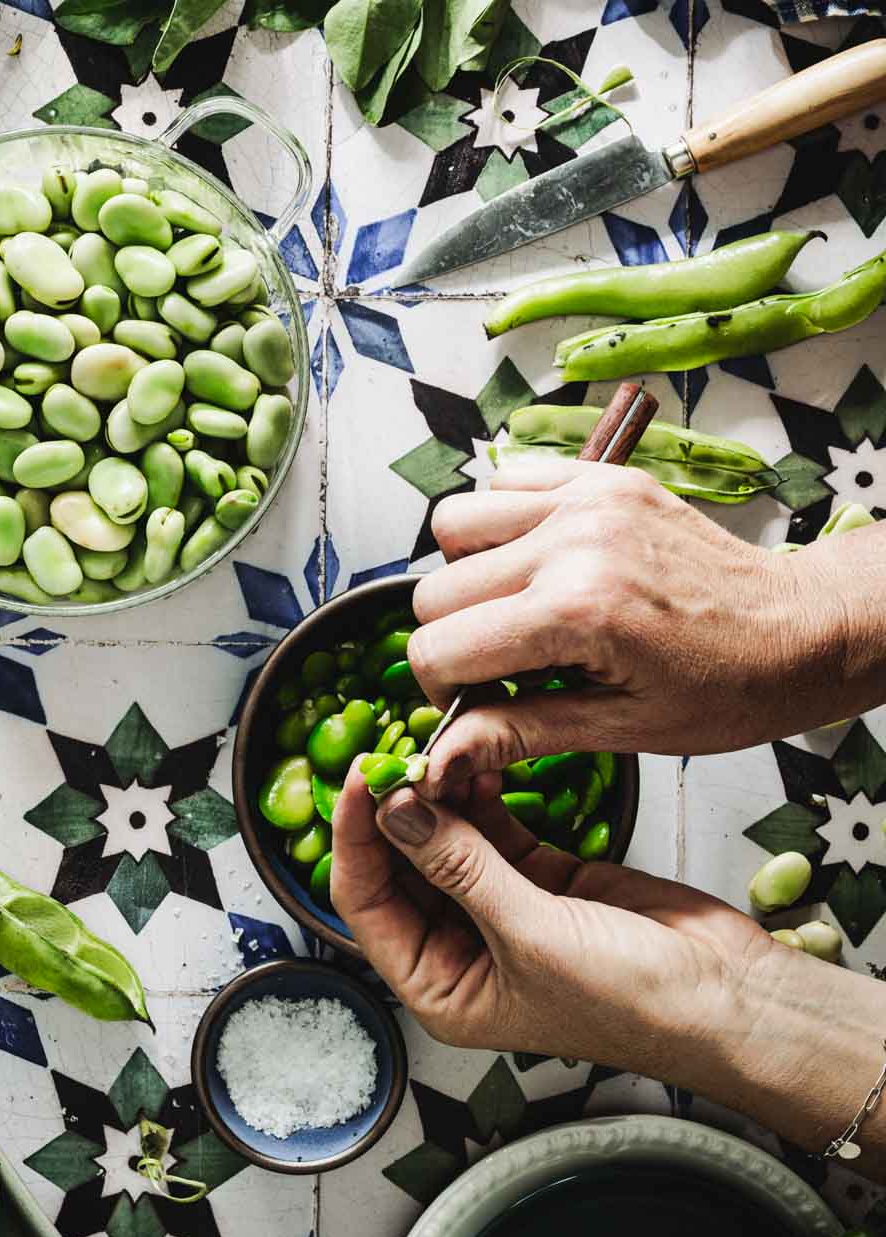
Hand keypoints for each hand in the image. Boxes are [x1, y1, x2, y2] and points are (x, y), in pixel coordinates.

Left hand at [331, 766, 766, 1064]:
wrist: (728, 996)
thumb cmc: (633, 1002)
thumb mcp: (529, 935)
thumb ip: (459, 866)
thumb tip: (395, 809)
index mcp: (440, 987)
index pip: (367, 903)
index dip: (355, 838)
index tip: (364, 777)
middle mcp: (462, 951)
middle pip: (400, 865)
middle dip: (394, 808)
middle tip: (394, 749)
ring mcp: (502, 910)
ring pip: (446, 838)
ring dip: (438, 793)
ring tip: (435, 746)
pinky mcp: (543, 876)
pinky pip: (493, 826)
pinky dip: (481, 793)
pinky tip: (474, 761)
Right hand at [407, 459, 858, 789]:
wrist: (801, 631)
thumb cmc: (729, 688)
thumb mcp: (621, 730)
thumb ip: (517, 731)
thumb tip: (441, 757)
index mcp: (577, 613)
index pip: (437, 647)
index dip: (441, 688)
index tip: (474, 701)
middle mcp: (573, 544)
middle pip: (434, 589)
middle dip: (451, 636)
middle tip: (501, 662)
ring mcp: (587, 501)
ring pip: (455, 523)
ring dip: (467, 570)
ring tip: (515, 605)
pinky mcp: (603, 479)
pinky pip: (508, 481)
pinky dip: (504, 520)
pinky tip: (539, 561)